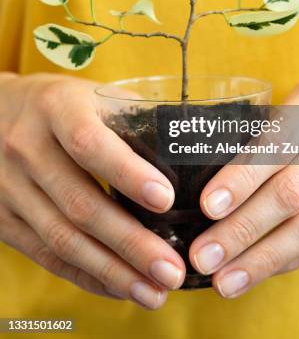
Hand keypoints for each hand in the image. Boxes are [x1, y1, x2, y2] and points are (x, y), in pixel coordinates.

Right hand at [0, 73, 184, 307]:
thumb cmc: (62, 104)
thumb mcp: (93, 95)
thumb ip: (135, 118)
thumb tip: (191, 149)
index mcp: (56, 109)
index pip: (89, 143)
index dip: (126, 173)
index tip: (165, 199)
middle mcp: (28, 148)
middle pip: (79, 203)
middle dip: (130, 242)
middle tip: (172, 268)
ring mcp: (10, 187)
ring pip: (62, 238)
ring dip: (111, 271)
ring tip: (154, 291)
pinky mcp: (3, 218)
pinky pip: (45, 255)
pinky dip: (85, 275)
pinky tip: (120, 287)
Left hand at [189, 68, 298, 297]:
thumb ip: (277, 130)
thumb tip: (222, 180)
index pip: (276, 145)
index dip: (242, 179)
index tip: (209, 206)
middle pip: (293, 193)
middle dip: (243, 229)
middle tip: (204, 254)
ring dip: (265, 258)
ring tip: (227, 279)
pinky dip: (294, 258)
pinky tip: (264, 270)